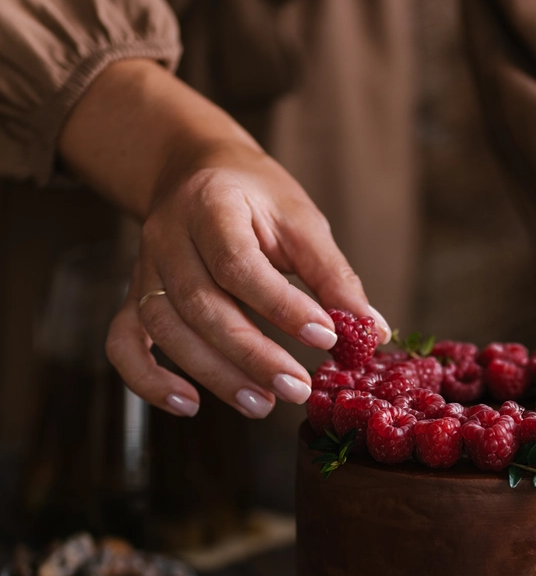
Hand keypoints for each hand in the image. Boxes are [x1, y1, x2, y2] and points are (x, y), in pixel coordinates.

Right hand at [108, 141, 388, 418]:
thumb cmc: (256, 197)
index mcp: (210, 205)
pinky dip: (149, 381)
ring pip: (166, 331)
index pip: (238, 264)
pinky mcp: (135, 299)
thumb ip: (333, 276)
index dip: (281, 306)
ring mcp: (144, 271)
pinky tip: (190, 405)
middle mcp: (167, 237)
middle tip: (298, 388)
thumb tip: (371, 332)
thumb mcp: (301, 221)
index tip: (325, 337)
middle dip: (251, 355)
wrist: (195, 170)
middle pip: (200, 306)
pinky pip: (124, 346)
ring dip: (214, 375)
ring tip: (262, 404)